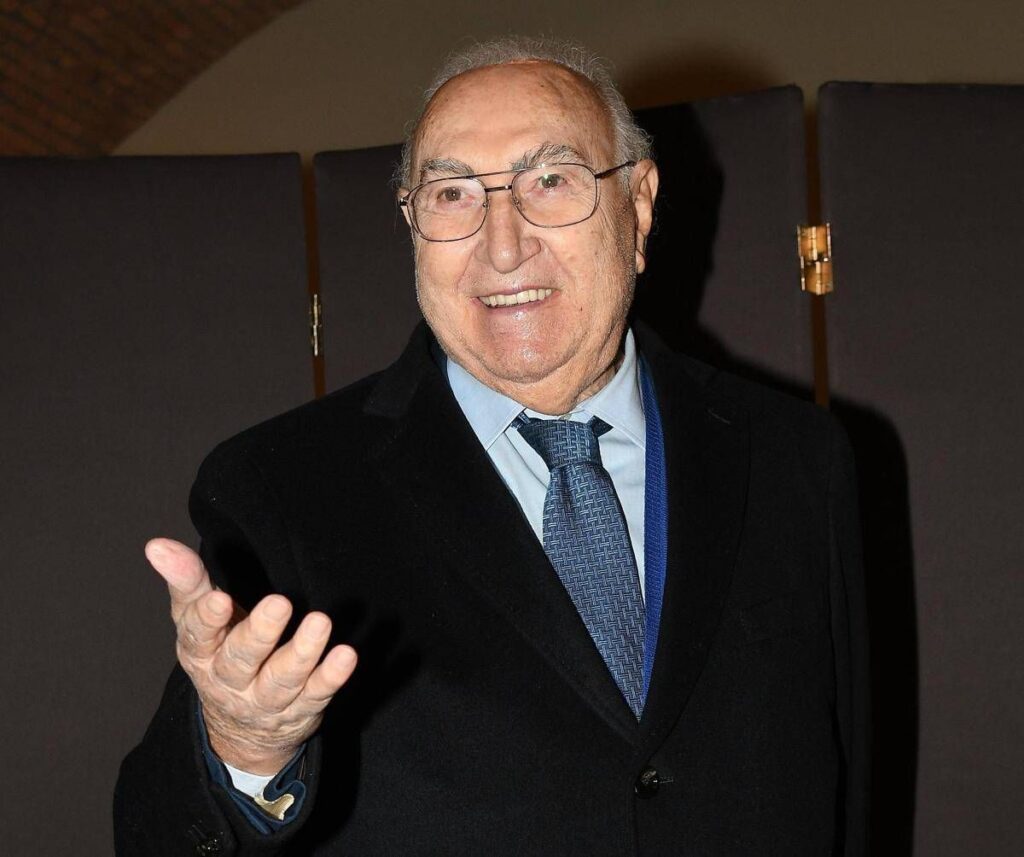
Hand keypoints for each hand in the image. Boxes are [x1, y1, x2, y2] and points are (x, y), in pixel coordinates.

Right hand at [145, 537, 357, 773]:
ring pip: (281, 680)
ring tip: (321, 622)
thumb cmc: (220, 650)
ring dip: (302, 653)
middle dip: (259, 633)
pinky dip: (331, 677)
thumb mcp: (197, 618)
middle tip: (279, 603)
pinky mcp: (299, 710)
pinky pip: (316, 695)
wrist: (241, 727)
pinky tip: (346, 655)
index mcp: (201, 653)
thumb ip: (187, 580)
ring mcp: (264, 700)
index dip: (208, 619)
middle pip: (241, 659)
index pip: (199, 636)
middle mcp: (230, 680)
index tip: (220, 598)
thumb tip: (156, 545)